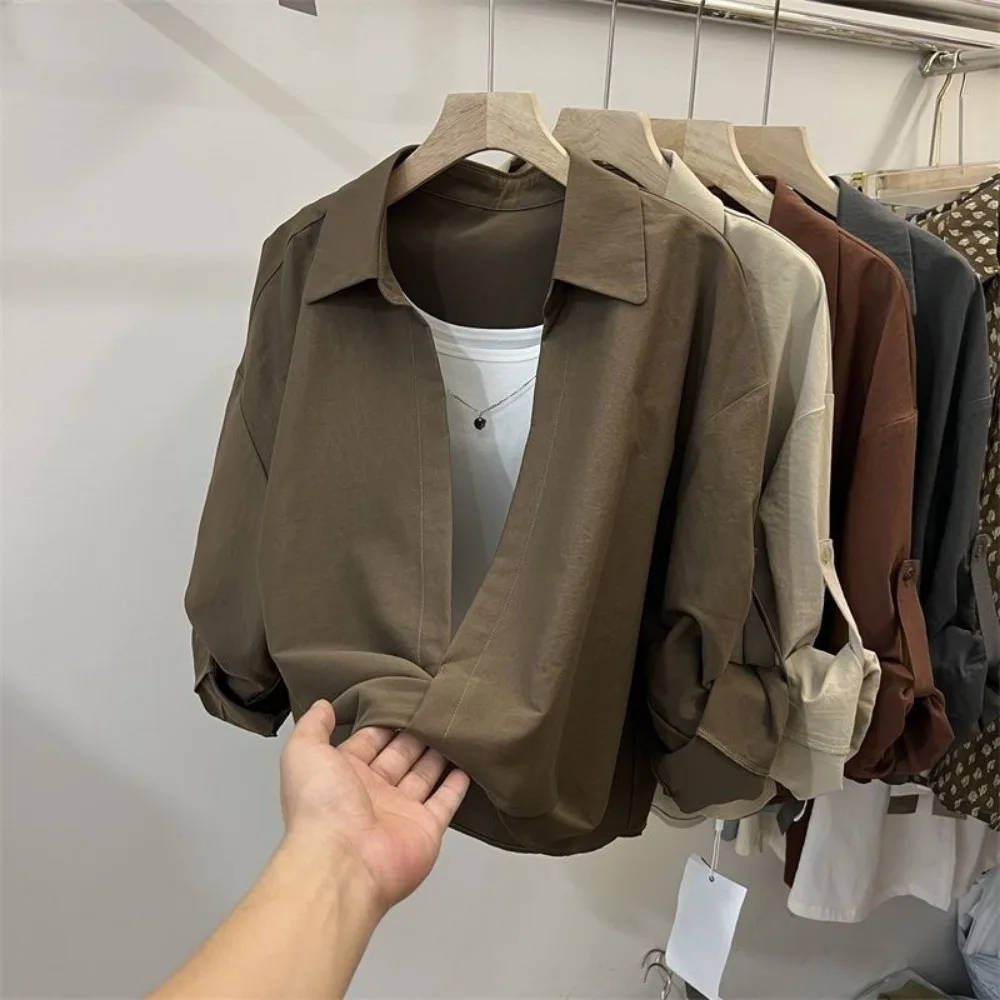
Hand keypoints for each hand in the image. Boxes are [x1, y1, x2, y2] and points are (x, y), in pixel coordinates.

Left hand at [279, 701, 469, 914]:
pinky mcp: (427, 828)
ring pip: (424, 775)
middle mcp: (373, 793)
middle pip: (400, 755)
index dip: (385, 721)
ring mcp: (401, 812)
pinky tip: (467, 764)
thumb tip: (323, 704)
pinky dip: (456, 785)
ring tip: (453, 726)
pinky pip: (445, 801)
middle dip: (415, 734)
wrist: (343, 862)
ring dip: (438, 753)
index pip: (369, 741)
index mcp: (344, 774)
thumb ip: (313, 726)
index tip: (404, 698)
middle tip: (434, 708)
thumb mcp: (304, 752)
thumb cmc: (321, 804)